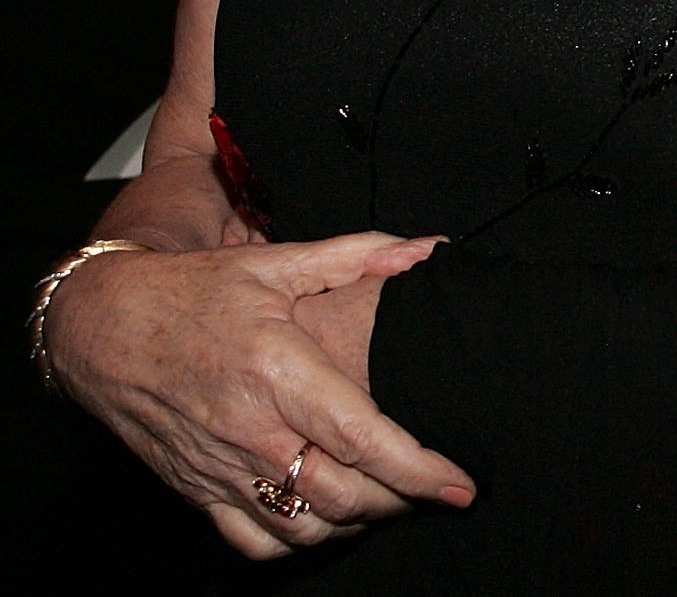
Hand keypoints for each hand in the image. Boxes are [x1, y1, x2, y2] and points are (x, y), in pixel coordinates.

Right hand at [48, 230, 476, 557]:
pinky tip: (326, 519)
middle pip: (343, 494)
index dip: (419, 469)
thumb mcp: (276, 263)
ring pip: (304, 526)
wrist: (103, 325)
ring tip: (390, 500)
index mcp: (279, 371)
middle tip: (434, 489)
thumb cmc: (195, 291)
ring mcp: (220, 466)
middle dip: (401, 501)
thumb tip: (426, 247)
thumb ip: (357, 255)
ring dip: (356, 523)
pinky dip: (298, 541)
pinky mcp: (195, 488)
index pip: (363, 438)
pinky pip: (252, 540)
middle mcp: (250, 428)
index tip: (460, 483)